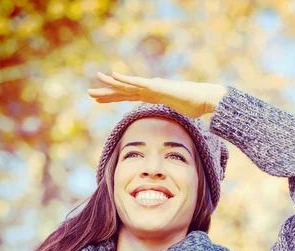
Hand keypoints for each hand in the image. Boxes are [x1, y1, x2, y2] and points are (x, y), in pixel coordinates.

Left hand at [87, 71, 225, 118]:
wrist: (204, 99)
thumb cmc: (195, 106)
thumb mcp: (179, 116)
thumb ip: (173, 119)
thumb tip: (174, 131)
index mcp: (152, 95)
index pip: (129, 97)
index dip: (114, 97)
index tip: (100, 100)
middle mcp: (149, 89)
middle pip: (123, 91)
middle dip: (106, 93)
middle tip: (89, 93)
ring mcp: (152, 86)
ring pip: (126, 86)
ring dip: (109, 84)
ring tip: (95, 81)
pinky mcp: (156, 86)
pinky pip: (137, 82)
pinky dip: (124, 79)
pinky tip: (112, 75)